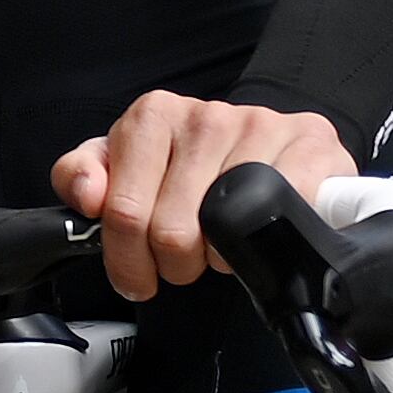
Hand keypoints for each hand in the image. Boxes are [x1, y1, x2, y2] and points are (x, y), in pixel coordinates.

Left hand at [55, 95, 357, 301]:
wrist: (271, 143)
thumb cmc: (191, 162)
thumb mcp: (124, 164)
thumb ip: (81, 175)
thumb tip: (86, 195)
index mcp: (152, 116)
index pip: (122, 212)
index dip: (127, 260)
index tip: (138, 276)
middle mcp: (206, 116)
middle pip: (171, 231)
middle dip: (173, 265)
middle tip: (183, 262)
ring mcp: (261, 127)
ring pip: (224, 232)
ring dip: (220, 257)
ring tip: (219, 244)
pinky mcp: (310, 145)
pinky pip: (283, 215)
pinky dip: (269, 241)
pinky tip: (260, 232)